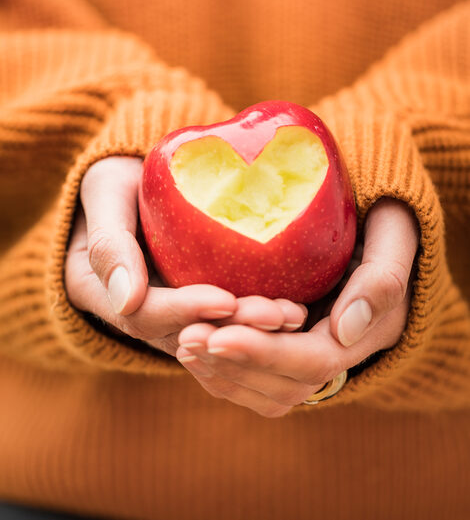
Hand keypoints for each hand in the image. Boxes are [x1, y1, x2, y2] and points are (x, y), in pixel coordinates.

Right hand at [65, 156, 307, 356]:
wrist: (134, 178)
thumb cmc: (117, 177)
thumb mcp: (105, 191)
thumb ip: (108, 240)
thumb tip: (126, 299)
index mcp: (102, 291)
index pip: (143, 315)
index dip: (185, 310)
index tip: (226, 298)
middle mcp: (135, 311)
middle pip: (183, 333)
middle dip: (231, 327)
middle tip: (276, 314)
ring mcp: (167, 310)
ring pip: (209, 333)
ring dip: (251, 329)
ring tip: (293, 315)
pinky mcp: (194, 299)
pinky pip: (224, 318)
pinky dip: (255, 316)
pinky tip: (293, 308)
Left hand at [176, 198, 419, 415]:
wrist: (375, 218)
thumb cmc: (384, 215)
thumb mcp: (394, 230)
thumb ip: (381, 277)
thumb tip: (344, 331)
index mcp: (371, 331)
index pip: (315, 360)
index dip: (266, 352)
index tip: (219, 336)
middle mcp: (344, 352)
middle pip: (287, 384)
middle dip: (235, 364)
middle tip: (187, 338)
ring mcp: (317, 352)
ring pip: (268, 390)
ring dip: (223, 372)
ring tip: (183, 342)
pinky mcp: (293, 346)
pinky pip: (259, 379)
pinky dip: (224, 370)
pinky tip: (189, 345)